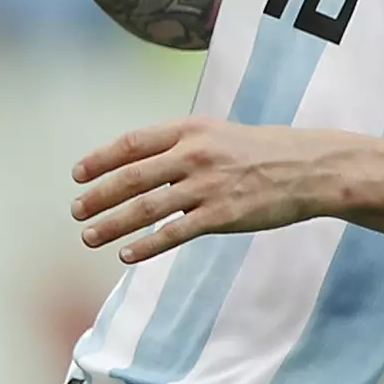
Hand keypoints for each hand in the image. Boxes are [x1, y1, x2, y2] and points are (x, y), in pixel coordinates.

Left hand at [72, 117, 364, 261]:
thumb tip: (141, 167)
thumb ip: (180, 147)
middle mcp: (194, 154)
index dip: (101, 159)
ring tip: (88, 236)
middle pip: (132, 177)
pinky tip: (126, 254)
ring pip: (146, 207)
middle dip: (98, 195)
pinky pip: (174, 232)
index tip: (78, 175)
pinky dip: (146, 244)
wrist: (308, 168)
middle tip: (75, 210)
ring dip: (112, 223)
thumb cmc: (261, 152)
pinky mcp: (222, 215)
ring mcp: (207, 186)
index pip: (132, 143)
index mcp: (190, 129)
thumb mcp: (217, 134)